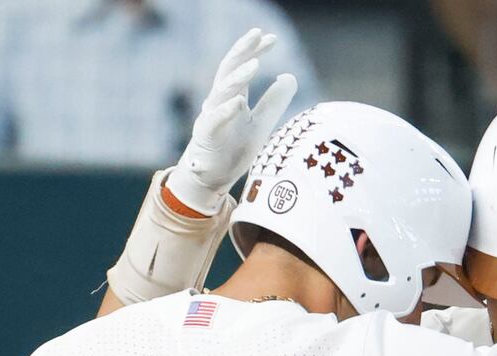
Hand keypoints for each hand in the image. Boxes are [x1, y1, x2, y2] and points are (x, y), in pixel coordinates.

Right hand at [171, 29, 298, 215]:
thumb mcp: (260, 124)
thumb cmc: (233, 150)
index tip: (271, 39)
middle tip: (257, 34)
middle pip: (228, 69)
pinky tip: (239, 102)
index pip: (242, 66)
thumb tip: (290, 76)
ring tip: (255, 64)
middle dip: (242, 50)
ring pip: (222, 91)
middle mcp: (220, 102)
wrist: (211, 180)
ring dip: (238, 77)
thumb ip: (274, 102)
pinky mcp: (206, 137)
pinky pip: (214, 120)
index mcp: (232, 97)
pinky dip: (226, 110)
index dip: (255, 50)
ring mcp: (211, 117)